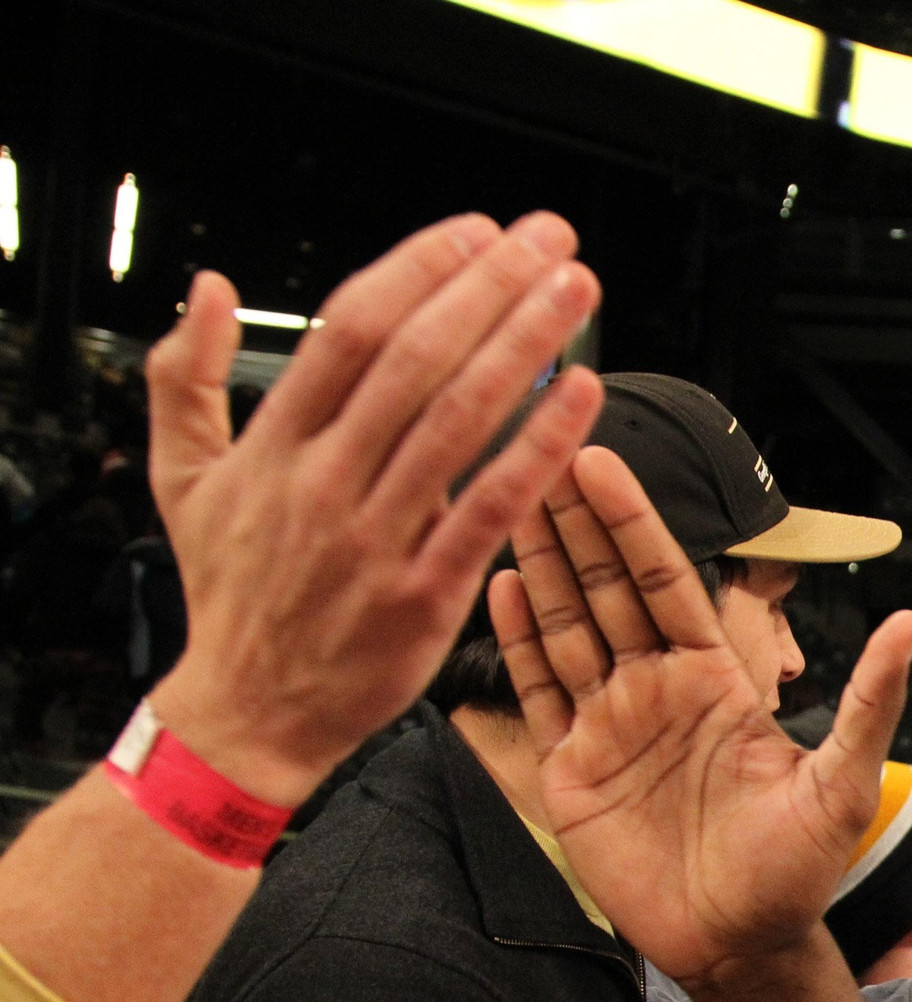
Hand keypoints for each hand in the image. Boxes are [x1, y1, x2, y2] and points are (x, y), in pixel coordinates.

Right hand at [144, 214, 602, 806]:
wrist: (251, 711)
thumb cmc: (232, 594)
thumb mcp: (182, 481)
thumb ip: (183, 379)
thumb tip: (205, 288)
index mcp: (273, 446)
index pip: (350, 330)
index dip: (418, 271)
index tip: (475, 233)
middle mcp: (325, 482)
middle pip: (416, 358)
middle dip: (489, 287)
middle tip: (547, 237)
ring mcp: (376, 538)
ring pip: (460, 418)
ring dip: (526, 343)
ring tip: (574, 290)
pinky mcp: (424, 594)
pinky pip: (494, 504)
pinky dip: (541, 444)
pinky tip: (582, 394)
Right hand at [488, 447, 911, 984]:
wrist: (742, 946)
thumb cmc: (798, 869)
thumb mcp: (842, 781)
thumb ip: (868, 699)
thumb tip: (909, 622)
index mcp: (715, 680)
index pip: (665, 583)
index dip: (632, 524)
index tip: (601, 461)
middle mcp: (656, 691)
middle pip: (605, 591)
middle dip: (573, 525)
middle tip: (535, 452)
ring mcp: (609, 726)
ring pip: (565, 630)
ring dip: (538, 566)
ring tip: (507, 498)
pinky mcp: (571, 771)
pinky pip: (540, 694)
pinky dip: (519, 642)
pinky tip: (500, 585)